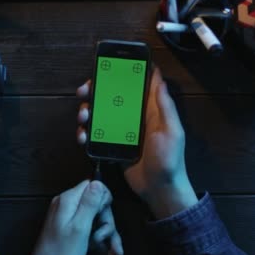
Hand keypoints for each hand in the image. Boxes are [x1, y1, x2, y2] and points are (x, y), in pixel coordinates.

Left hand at [18, 180, 123, 254]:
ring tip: (114, 254)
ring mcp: (71, 220)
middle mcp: (69, 207)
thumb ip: (89, 203)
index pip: (92, 185)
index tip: (104, 217)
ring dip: (107, 237)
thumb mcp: (80, 227)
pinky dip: (102, 244)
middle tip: (102, 238)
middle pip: (98, 205)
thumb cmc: (61, 253)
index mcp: (68, 201)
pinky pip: (92, 232)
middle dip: (106, 223)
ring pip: (98, 221)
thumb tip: (98, 182)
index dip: (103, 200)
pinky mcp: (74, 232)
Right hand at [76, 67, 197, 218]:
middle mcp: (133, 117)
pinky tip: (82, 136)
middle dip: (95, 91)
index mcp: (150, 110)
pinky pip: (95, 135)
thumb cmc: (169, 160)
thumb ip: (164, 106)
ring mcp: (121, 131)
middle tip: (84, 91)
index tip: (109, 64)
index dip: (124, 73)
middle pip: (111, 97)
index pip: (137, 85)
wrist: (159, 190)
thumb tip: (159, 78)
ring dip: (87, 112)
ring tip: (82, 116)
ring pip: (99, 114)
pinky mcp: (111, 145)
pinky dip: (86, 133)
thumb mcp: (172, 131)